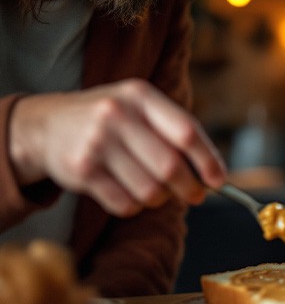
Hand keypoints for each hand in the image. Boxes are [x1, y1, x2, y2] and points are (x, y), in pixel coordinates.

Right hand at [9, 79, 226, 216]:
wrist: (47, 125)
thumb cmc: (110, 120)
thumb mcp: (140, 108)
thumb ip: (175, 133)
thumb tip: (212, 175)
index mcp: (140, 96)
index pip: (186, 131)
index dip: (207, 160)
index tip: (219, 180)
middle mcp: (117, 115)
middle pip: (170, 167)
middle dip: (190, 188)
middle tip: (195, 196)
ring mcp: (96, 143)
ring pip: (150, 191)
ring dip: (161, 199)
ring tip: (156, 190)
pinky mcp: (81, 171)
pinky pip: (125, 204)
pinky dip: (135, 206)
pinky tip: (129, 193)